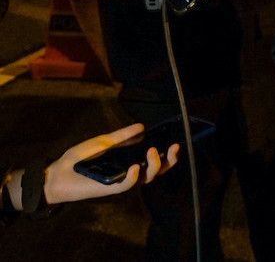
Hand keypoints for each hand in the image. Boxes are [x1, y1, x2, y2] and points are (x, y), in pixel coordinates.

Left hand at [43, 123, 179, 204]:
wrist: (58, 173)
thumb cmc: (80, 158)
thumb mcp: (104, 141)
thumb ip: (123, 135)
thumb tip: (142, 126)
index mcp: (129, 161)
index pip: (154, 160)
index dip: (167, 154)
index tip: (174, 142)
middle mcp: (129, 172)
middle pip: (156, 170)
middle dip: (168, 161)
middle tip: (173, 147)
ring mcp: (121, 181)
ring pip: (146, 178)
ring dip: (154, 166)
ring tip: (153, 152)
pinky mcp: (110, 188)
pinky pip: (127, 185)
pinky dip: (134, 177)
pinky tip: (135, 166)